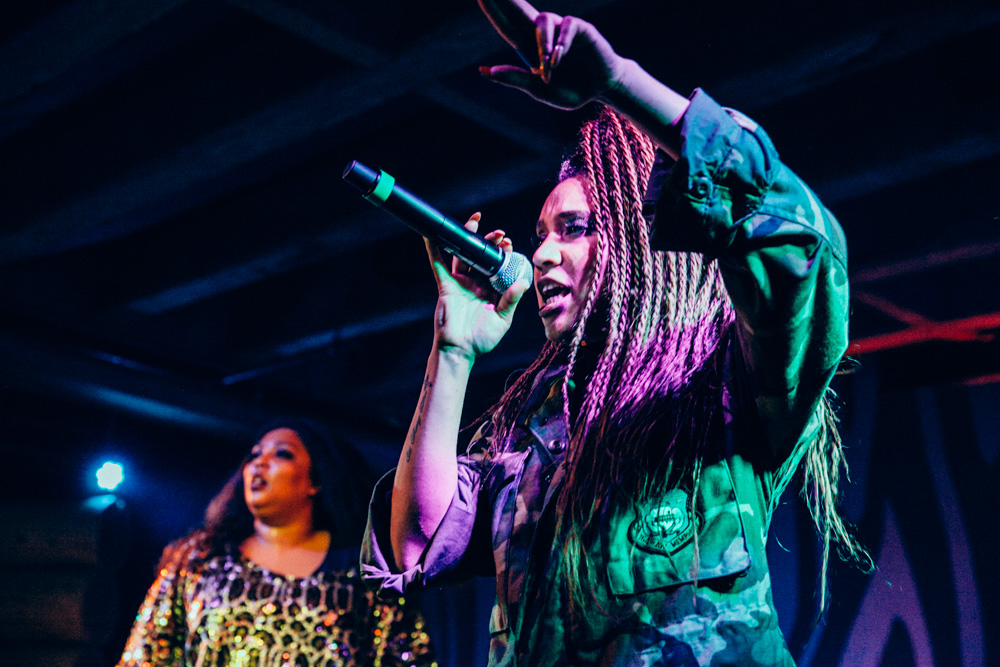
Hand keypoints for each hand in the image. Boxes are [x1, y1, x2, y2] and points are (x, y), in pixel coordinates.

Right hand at [425, 213, 528, 359]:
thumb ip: (511, 300)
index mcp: (492, 290)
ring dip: (469, 237)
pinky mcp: (446, 285)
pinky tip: (431, 235)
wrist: (459, 350)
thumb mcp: (502, 320)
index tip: (509, 244)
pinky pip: (439, 264)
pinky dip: (434, 249)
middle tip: (499, 234)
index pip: (499, 265)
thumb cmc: (481, 339)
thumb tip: (523, 281)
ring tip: (476, 221)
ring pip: (464, 254)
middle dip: (490, 242)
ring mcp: (461, 283)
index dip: (504, 253)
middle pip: (482, 256)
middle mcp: (477, 283)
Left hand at [478, 1, 624, 109]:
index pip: (505, 23)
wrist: (600, 90)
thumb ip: (514, 78)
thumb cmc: (571, 89)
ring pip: (544, 19)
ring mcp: (561, 29)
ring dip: (542, 42)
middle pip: (519, 8)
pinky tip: (559, 57)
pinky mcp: (581, 29)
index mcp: (529, 46)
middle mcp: (543, 33)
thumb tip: (483, 71)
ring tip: (548, 64)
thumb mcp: (538, 88)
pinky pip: (567, 25)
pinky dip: (561, 42)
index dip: (492, 8)